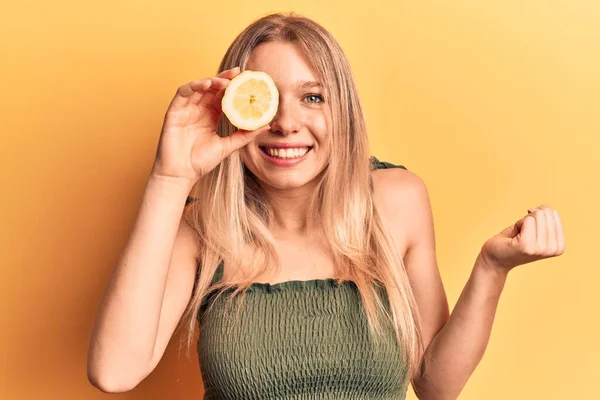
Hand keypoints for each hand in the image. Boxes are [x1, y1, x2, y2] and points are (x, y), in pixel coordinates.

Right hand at [151, 67, 270, 183]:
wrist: (180, 174)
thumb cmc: (201, 162)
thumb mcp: (228, 146)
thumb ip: (245, 135)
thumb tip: (267, 125)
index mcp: (211, 117)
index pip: (223, 97)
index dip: (233, 87)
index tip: (247, 80)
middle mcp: (198, 111)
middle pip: (212, 89)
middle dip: (224, 79)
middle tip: (238, 73)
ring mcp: (186, 110)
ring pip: (198, 88)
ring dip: (211, 81)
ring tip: (225, 80)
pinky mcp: (174, 112)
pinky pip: (183, 93)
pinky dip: (194, 85)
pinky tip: (206, 84)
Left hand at [479, 205, 565, 273]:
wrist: (495, 259)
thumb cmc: (513, 241)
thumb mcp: (533, 227)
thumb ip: (544, 215)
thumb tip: (545, 207)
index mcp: (559, 246)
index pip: (553, 213)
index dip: (536, 218)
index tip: (529, 232)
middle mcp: (553, 249)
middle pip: (545, 213)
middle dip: (529, 219)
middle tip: (521, 234)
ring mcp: (540, 249)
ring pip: (537, 215)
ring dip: (523, 222)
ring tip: (518, 237)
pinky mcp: (527, 245)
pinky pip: (527, 220)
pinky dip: (517, 224)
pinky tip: (513, 238)